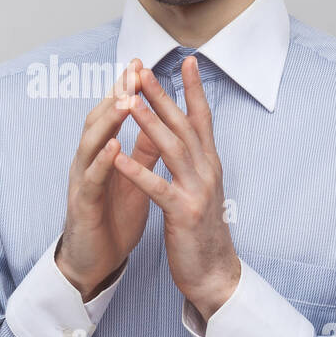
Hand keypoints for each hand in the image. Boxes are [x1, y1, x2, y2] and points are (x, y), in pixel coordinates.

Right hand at [56, 60, 161, 299]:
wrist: (93, 262)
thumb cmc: (111, 219)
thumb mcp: (133, 179)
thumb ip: (143, 151)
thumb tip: (158, 121)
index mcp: (101, 154)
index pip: (113, 114)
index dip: (125, 89)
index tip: (141, 64)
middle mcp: (87, 161)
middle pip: (98, 119)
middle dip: (116, 93)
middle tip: (133, 69)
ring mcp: (82, 181)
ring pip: (90, 143)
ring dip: (108, 120)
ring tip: (126, 99)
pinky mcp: (82, 204)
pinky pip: (91, 179)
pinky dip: (101, 161)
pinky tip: (112, 146)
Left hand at [113, 55, 239, 321]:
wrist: (216, 275)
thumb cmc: (203, 232)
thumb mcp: (201, 189)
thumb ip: (196, 162)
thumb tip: (192, 136)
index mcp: (210, 164)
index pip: (202, 119)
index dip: (194, 90)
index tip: (187, 61)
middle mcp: (208, 171)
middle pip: (184, 125)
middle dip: (162, 96)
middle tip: (143, 69)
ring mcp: (198, 191)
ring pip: (171, 149)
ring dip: (149, 122)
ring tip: (128, 100)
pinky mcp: (184, 214)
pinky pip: (158, 188)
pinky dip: (138, 170)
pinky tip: (119, 156)